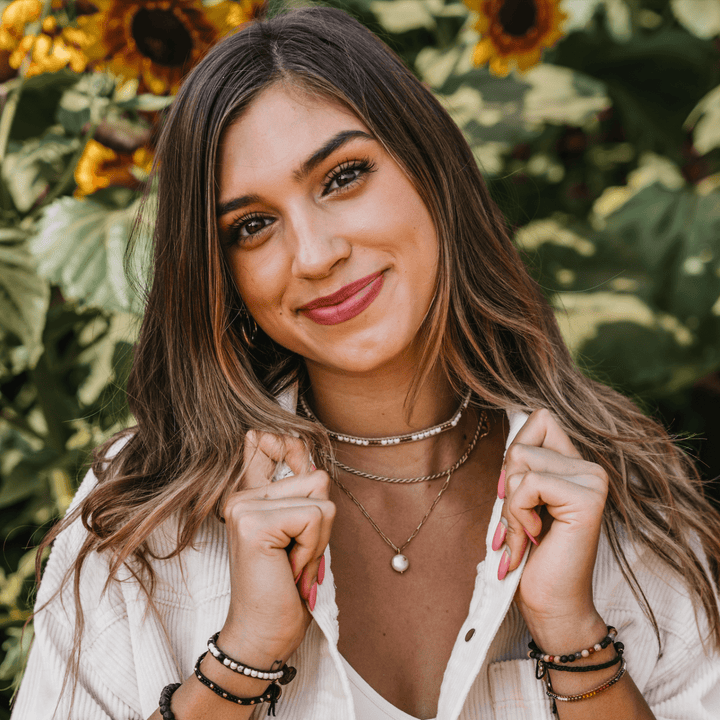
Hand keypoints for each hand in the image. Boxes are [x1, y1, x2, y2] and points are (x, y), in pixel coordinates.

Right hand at [219, 430, 334, 668]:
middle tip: (297, 556)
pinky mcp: (254, 524)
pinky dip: (313, 549)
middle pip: (317, 479)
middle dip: (321, 524)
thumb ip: (302, 499)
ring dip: (318, 540)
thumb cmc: (285, 591)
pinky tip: (290, 570)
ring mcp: (244, 508)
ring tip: (293, 564)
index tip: (281, 446)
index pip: (273, 445)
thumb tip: (315, 464)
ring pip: (321, 499)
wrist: (263, 637)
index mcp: (250, 497)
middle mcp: (241, 497)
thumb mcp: (299, 536)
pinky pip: (315, 517)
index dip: (292, 446)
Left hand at [495, 409, 608, 645]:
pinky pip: (528, 485)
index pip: (539, 418)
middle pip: (521, 444)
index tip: (512, 493)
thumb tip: (509, 422)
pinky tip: (534, 541)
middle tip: (520, 524)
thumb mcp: (518, 503)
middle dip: (506, 487)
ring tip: (525, 537)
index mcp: (575, 465)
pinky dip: (517, 515)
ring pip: (520, 462)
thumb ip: (520, 468)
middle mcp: (590, 468)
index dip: (514, 453)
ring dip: (509, 508)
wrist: (551, 606)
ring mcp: (592, 481)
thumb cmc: (531, 558)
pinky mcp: (587, 499)